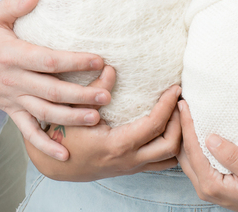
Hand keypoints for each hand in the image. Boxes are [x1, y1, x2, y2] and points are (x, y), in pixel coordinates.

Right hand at [0, 0, 109, 160]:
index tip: (98, 60)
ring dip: (71, 119)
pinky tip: (65, 156)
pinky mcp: (10, 111)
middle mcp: (13, 80)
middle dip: (80, 96)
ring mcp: (12, 99)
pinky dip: (45, 147)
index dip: (74, 62)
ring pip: (44, 114)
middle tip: (106, 95)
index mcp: (13, 55)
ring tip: (96, 119)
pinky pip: (28, 132)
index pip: (48, 61)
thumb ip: (16, 4)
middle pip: (51, 92)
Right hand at [30, 69, 182, 179]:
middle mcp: (129, 160)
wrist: (56, 165)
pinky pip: (159, 162)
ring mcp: (131, 167)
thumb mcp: (76, 111)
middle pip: (170, 146)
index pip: (154, 125)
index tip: (175, 88)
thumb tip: (111, 68)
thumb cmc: (65, 137)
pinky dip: (169, 148)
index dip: (168, 105)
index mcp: (118, 145)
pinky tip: (169, 131)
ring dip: (177, 138)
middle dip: (180, 122)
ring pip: (168, 159)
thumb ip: (96, 90)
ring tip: (177, 115)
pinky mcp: (131, 168)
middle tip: (180, 102)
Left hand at [177, 100, 237, 211]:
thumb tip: (209, 138)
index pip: (192, 149)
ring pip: (187, 157)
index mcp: (211, 186)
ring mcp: (209, 186)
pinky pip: (197, 160)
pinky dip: (193, 143)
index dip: (186, 125)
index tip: (183, 103)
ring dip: (185, 136)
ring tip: (184, 113)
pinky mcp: (215, 181)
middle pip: (184, 153)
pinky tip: (196, 129)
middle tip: (178, 104)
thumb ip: (232, 157)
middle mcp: (205, 187)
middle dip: (179, 129)